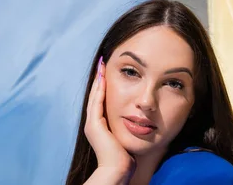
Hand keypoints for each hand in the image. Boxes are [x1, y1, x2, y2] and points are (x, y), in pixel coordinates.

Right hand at [84, 57, 135, 183]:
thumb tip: (140, 122)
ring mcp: (91, 124)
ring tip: (101, 65)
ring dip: (98, 80)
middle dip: (99, 79)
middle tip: (102, 63)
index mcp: (99, 127)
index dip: (103, 87)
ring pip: (94, 96)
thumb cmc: (125, 157)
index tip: (107, 73)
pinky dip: (99, 89)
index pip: (100, 101)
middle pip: (95, 95)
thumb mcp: (126, 138)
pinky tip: (103, 78)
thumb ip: (129, 128)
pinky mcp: (93, 124)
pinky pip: (97, 102)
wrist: (117, 169)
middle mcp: (93, 123)